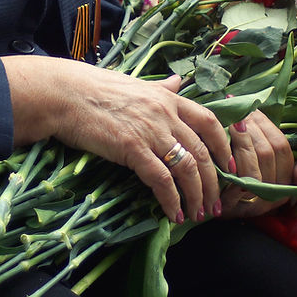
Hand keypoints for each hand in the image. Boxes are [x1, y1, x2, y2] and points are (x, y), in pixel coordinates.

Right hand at [3, 56, 230, 222]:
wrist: (64, 94)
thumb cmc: (95, 89)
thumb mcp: (136, 84)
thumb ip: (161, 88)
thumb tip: (178, 81)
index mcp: (169, 98)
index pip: (210, 122)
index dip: (226, 146)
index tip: (232, 167)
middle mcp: (166, 113)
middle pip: (203, 152)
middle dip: (214, 183)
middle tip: (216, 205)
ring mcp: (150, 131)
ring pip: (187, 169)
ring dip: (196, 196)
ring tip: (197, 215)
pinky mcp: (132, 148)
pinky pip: (161, 179)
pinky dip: (171, 199)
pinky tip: (172, 214)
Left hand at [221, 110, 296, 219]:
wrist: (210, 207)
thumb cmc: (234, 184)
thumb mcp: (259, 170)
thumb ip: (282, 162)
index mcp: (285, 184)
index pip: (283, 149)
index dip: (267, 126)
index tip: (251, 109)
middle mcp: (275, 196)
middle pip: (270, 152)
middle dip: (252, 128)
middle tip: (237, 112)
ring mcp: (256, 203)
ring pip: (257, 163)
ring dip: (242, 138)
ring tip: (229, 122)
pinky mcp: (236, 206)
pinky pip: (238, 180)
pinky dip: (231, 157)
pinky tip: (220, 141)